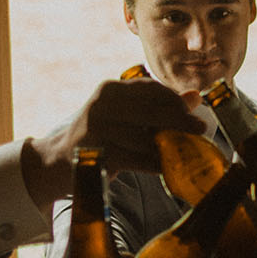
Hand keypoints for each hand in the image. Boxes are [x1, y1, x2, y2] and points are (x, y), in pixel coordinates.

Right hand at [23, 77, 205, 208]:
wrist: (55, 162)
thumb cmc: (99, 137)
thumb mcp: (124, 115)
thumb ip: (157, 106)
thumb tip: (195, 97)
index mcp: (109, 90)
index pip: (150, 88)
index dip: (174, 100)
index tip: (193, 112)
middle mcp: (102, 104)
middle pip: (152, 111)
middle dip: (180, 122)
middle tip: (201, 130)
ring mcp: (97, 129)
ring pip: (146, 138)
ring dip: (170, 147)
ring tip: (188, 154)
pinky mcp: (97, 153)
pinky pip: (136, 159)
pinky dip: (156, 164)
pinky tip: (169, 169)